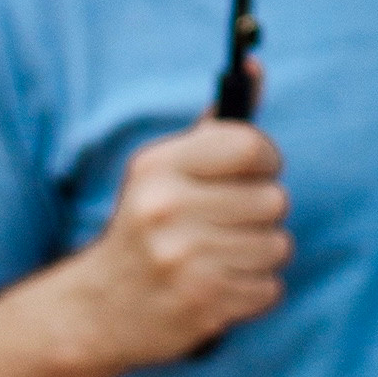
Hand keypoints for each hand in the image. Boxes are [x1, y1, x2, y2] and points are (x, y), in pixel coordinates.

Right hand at [65, 103, 290, 366]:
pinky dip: (256, 288)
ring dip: (262, 252)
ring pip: (278, 245)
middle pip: (274, 199)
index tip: (258, 170)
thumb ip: (215, 124)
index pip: (249, 146)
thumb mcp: (166, 168)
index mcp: (159, 167)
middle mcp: (167, 210)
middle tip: (234, 220)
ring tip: (226, 253)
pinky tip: (223, 284)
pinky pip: (270, 288)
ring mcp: (183, 262)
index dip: (266, 158)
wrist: (98, 309)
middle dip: (263, 211)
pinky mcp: (201, 307)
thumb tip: (257, 67)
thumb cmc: (148, 224)